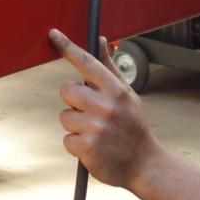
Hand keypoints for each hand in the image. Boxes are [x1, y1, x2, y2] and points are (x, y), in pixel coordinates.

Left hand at [49, 28, 163, 190]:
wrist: (145, 165)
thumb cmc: (133, 127)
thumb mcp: (127, 95)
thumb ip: (109, 67)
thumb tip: (100, 40)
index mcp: (116, 90)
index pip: (87, 62)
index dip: (68, 47)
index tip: (54, 35)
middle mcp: (106, 107)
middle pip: (66, 90)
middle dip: (73, 100)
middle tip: (89, 111)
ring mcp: (96, 128)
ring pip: (64, 116)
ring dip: (76, 125)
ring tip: (96, 132)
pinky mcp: (87, 148)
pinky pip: (67, 139)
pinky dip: (77, 144)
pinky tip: (94, 147)